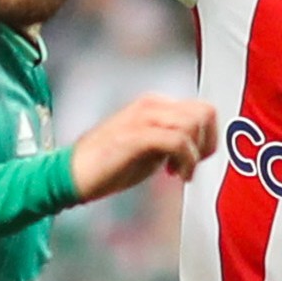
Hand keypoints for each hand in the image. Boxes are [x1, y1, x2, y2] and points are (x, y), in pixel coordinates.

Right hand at [70, 95, 224, 201]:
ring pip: (193, 124)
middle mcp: (151, 105)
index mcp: (155, 105)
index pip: (203, 109)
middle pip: (204, 112)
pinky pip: (177, 141)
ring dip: (195, 155)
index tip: (196, 160)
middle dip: (207, 143)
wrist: (72, 174)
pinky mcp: (136, 136)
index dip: (209, 137)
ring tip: (180, 172)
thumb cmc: (110, 164)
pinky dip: (184, 161)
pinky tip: (173, 175)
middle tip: (191, 165)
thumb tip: (200, 147)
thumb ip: (172, 140)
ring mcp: (142, 118)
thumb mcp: (150, 148)